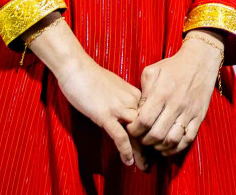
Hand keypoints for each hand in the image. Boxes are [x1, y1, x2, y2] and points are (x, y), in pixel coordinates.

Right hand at [31, 16, 146, 169]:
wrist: (78, 68)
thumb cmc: (93, 78)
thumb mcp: (115, 89)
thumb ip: (124, 101)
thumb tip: (128, 115)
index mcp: (136, 95)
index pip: (151, 118)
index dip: (155, 133)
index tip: (157, 147)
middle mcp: (132, 101)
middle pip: (148, 126)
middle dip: (152, 146)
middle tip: (155, 162)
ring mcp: (119, 108)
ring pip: (138, 133)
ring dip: (142, 152)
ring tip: (144, 167)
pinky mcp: (105, 114)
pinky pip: (120, 136)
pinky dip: (126, 150)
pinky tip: (128, 162)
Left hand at [129, 31, 224, 155]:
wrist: (201, 60)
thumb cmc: (173, 66)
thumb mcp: (152, 72)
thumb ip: (142, 92)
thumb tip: (136, 112)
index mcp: (162, 93)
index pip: (144, 121)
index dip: (134, 130)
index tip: (131, 129)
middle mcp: (176, 105)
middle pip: (156, 134)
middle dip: (144, 141)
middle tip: (140, 137)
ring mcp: (189, 112)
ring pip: (171, 140)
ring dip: (159, 146)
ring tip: (153, 142)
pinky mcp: (199, 116)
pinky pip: (188, 139)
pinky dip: (176, 148)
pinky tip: (167, 146)